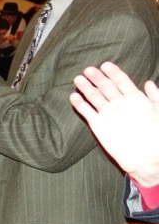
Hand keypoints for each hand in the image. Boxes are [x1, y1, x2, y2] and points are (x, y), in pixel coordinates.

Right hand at [69, 62, 158, 185]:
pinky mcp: (98, 124)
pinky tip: (74, 96)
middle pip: (106, 87)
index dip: (114, 73)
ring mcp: (108, 113)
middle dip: (97, 78)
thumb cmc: (156, 135)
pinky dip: (80, 105)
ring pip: (94, 97)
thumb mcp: (158, 113)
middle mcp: (119, 104)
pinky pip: (87, 112)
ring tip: (78, 79)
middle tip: (89, 70)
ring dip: (86, 88)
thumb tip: (148, 82)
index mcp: (134, 98)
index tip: (105, 65)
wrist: (146, 157)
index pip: (122, 82)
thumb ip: (154, 98)